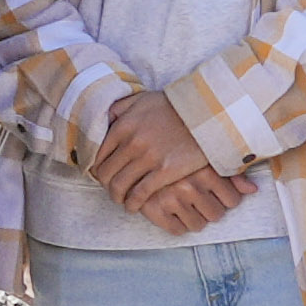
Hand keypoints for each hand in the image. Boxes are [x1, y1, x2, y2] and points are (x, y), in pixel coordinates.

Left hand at [84, 87, 244, 234]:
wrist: (208, 114)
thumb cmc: (176, 106)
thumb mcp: (143, 99)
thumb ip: (120, 108)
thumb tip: (105, 121)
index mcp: (123, 126)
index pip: (99, 155)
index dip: (98, 169)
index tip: (103, 175)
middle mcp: (131, 143)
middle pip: (106, 173)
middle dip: (106, 185)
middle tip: (112, 189)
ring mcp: (148, 158)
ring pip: (119, 186)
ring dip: (117, 197)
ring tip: (122, 200)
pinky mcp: (164, 172)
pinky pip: (140, 194)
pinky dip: (133, 203)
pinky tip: (134, 206)